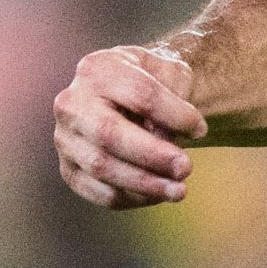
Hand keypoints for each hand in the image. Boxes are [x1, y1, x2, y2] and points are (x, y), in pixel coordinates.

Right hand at [53, 43, 205, 207]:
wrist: (129, 97)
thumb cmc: (154, 83)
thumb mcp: (170, 75)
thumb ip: (174, 100)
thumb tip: (167, 142)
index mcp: (97, 69)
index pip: (139, 96)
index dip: (174, 115)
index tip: (201, 130)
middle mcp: (72, 104)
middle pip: (109, 134)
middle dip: (152, 156)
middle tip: (186, 169)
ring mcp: (65, 139)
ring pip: (102, 168)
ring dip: (146, 184)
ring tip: (179, 190)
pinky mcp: (70, 170)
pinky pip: (99, 192)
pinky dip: (132, 198)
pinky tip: (157, 194)